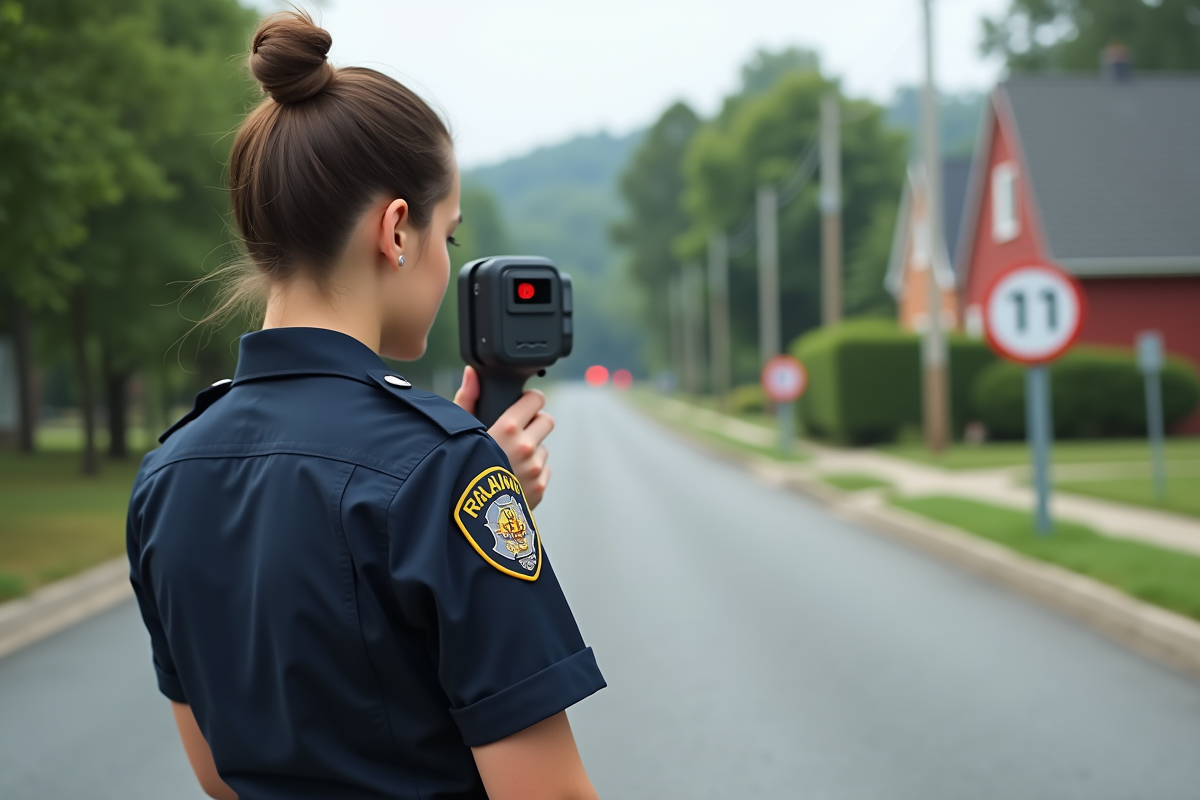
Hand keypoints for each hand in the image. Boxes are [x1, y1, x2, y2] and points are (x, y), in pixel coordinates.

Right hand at [454, 366, 553, 508]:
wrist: (465, 515)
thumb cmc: (457, 469)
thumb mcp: (458, 431)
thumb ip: (467, 398)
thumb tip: (472, 372)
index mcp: (508, 428)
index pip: (536, 400)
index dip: (528, 401)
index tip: (521, 405)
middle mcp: (526, 447)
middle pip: (547, 420)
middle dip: (534, 423)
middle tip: (517, 431)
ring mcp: (535, 469)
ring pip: (543, 448)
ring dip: (531, 450)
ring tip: (506, 460)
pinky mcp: (540, 488)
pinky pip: (542, 470)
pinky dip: (532, 471)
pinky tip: (510, 476)